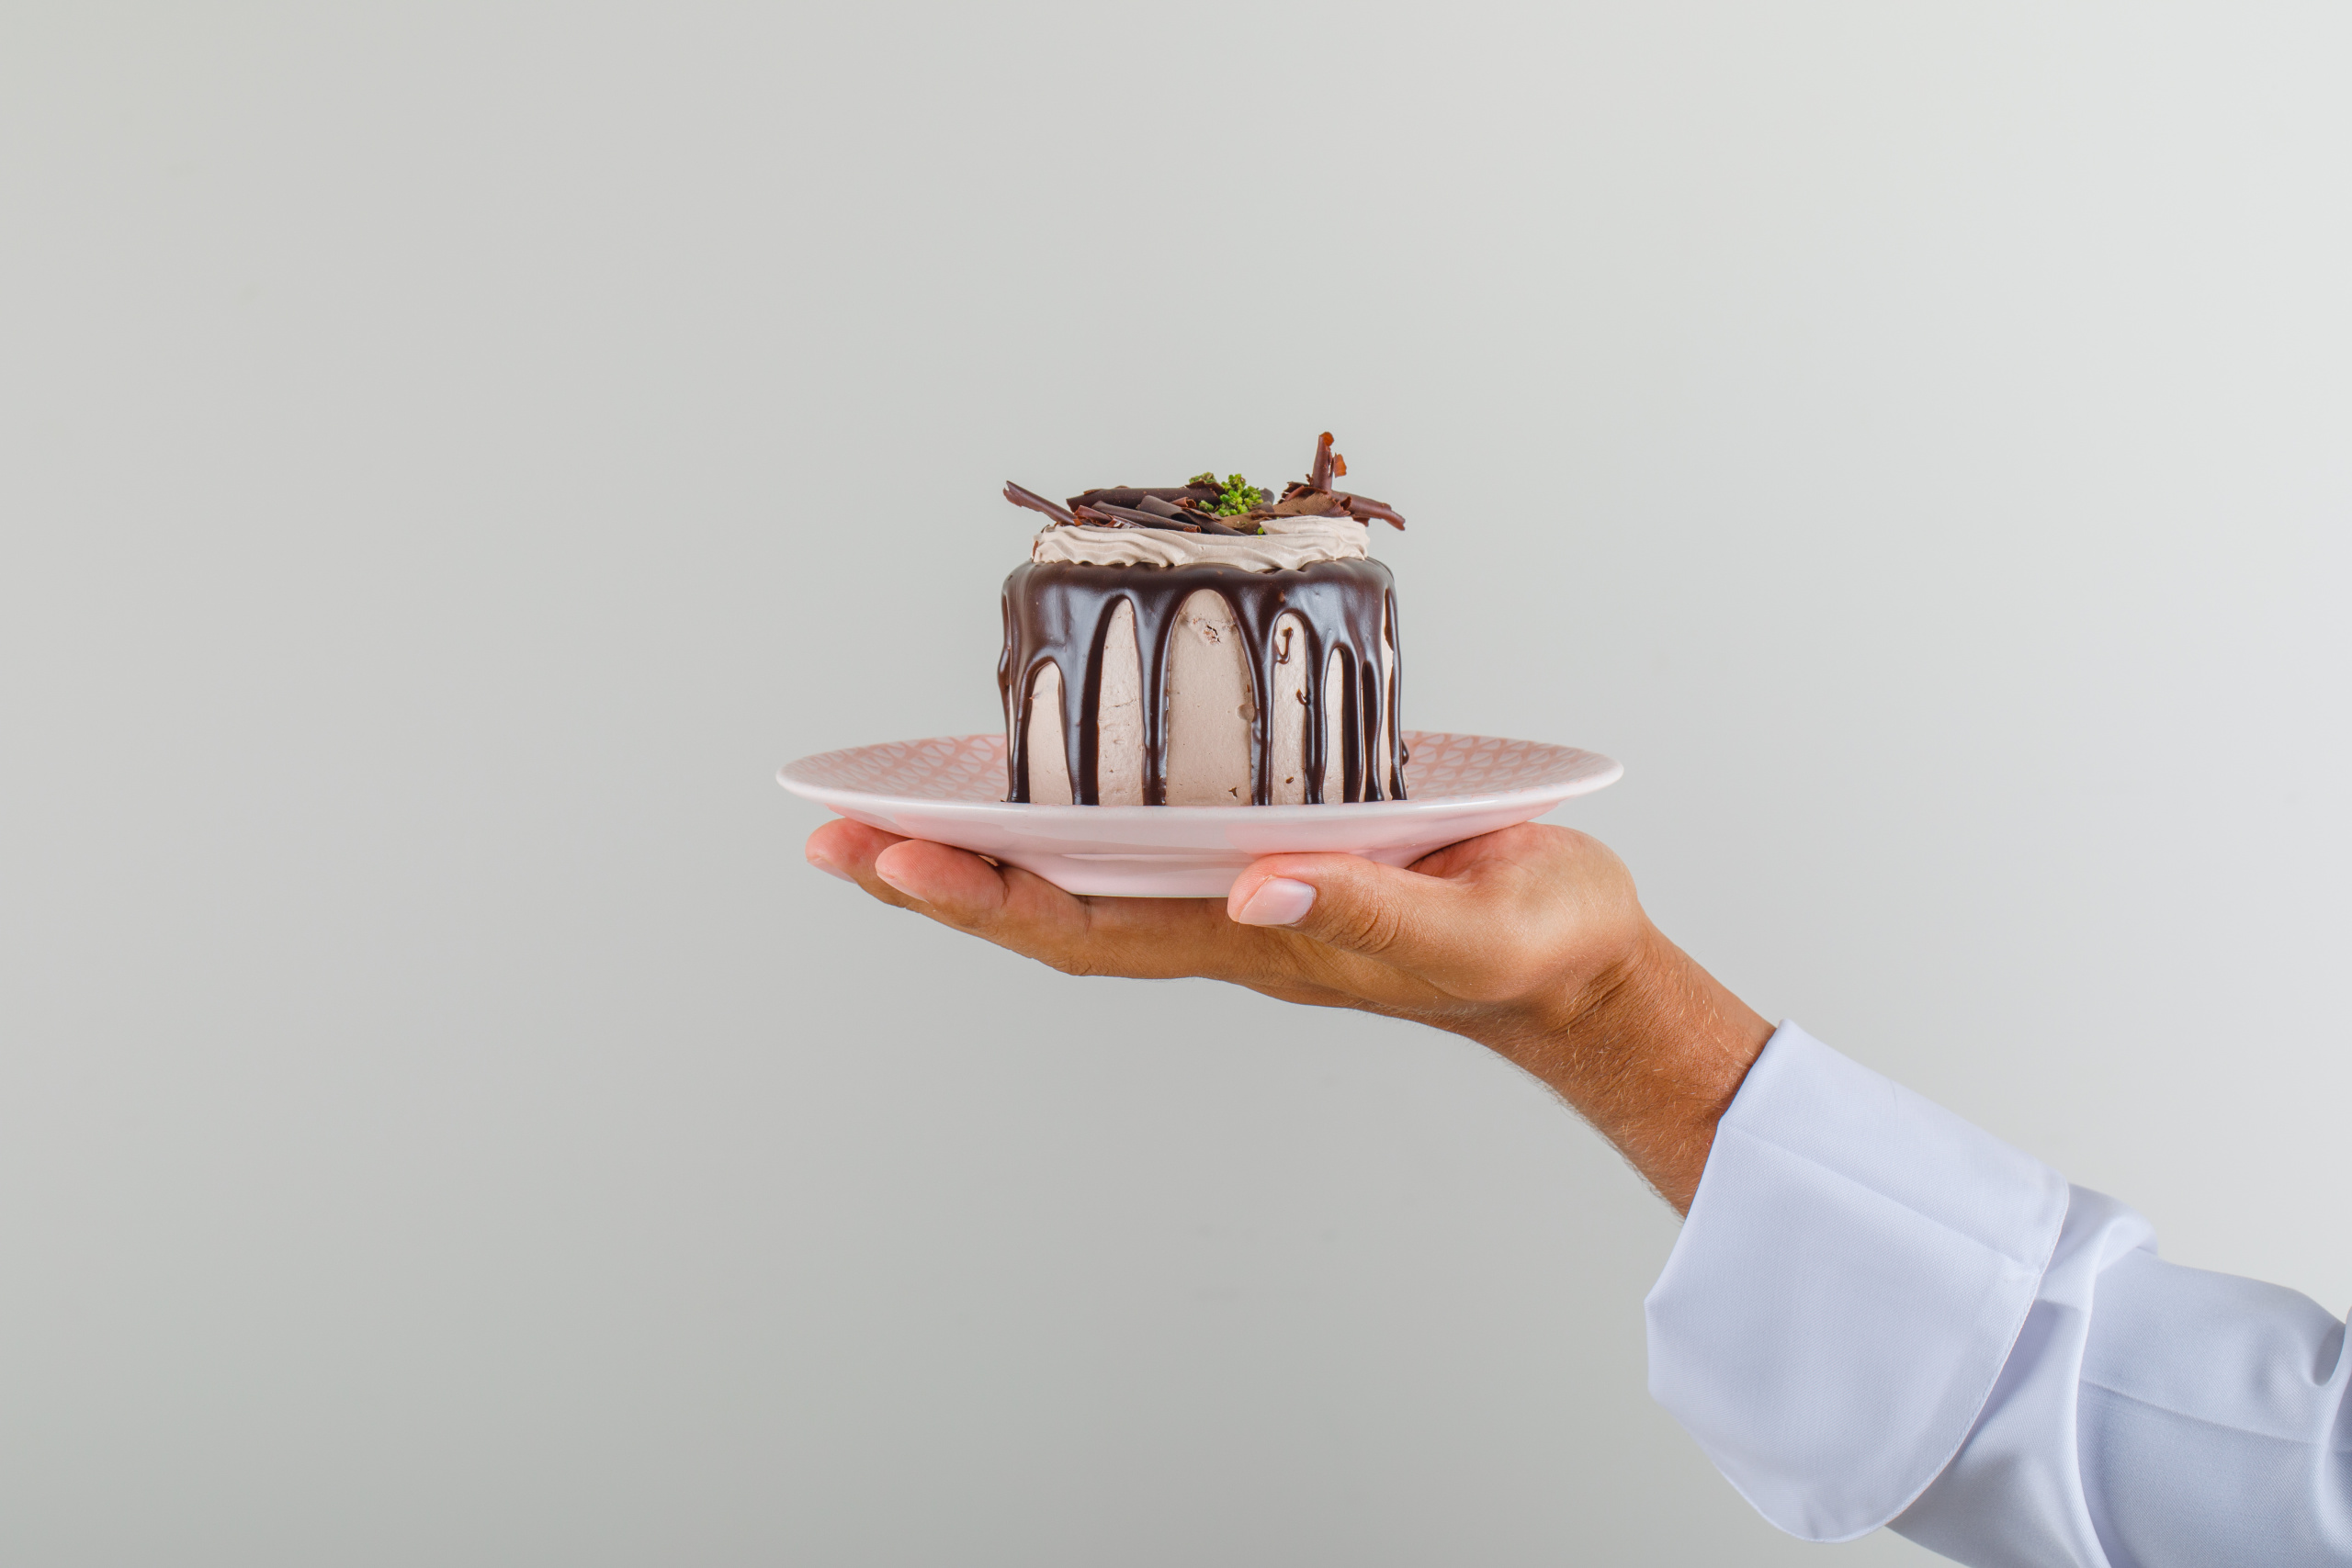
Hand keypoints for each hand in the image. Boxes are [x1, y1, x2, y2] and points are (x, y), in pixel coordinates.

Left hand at [804, 819, 1772, 1210]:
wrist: (1575, 963)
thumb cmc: (1532, 943)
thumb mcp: (1467, 925)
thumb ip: (1367, 909)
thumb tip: (1254, 888)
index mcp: (1255, 942)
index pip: (1086, 925)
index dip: (981, 897)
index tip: (889, 858)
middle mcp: (1225, 922)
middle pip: (1052, 908)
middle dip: (940, 879)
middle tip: (834, 837)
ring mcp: (1241, 896)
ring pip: (1085, 878)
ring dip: (985, 854)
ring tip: (891, 817)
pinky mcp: (1273, 856)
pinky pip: (1142, 841)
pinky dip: (1067, 820)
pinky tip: (1031, 790)